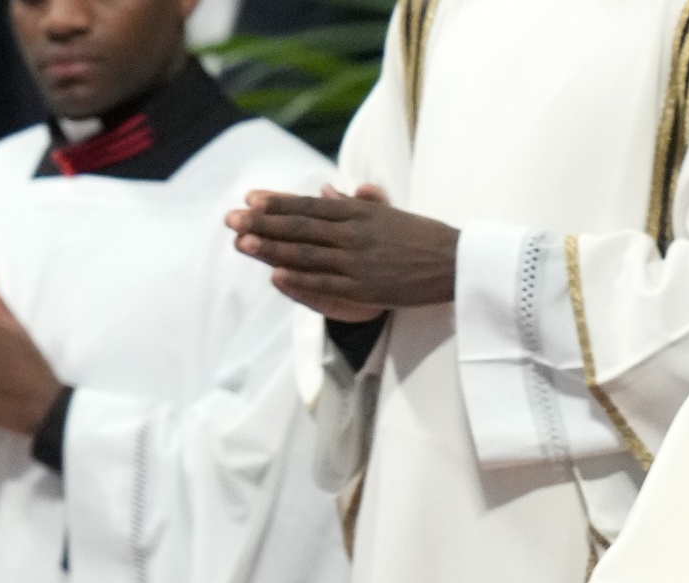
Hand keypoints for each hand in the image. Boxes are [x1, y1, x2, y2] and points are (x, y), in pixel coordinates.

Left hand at [225, 184, 457, 319]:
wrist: (458, 263)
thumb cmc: (425, 237)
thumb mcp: (391, 213)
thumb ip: (358, 202)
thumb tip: (327, 189)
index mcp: (361, 213)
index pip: (310, 206)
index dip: (277, 203)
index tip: (249, 199)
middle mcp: (356, 234)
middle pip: (301, 227)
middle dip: (262, 223)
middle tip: (230, 219)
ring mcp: (359, 262)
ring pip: (307, 254)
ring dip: (271, 248)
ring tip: (241, 242)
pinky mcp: (366, 288)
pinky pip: (326, 283)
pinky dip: (300, 278)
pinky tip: (276, 273)